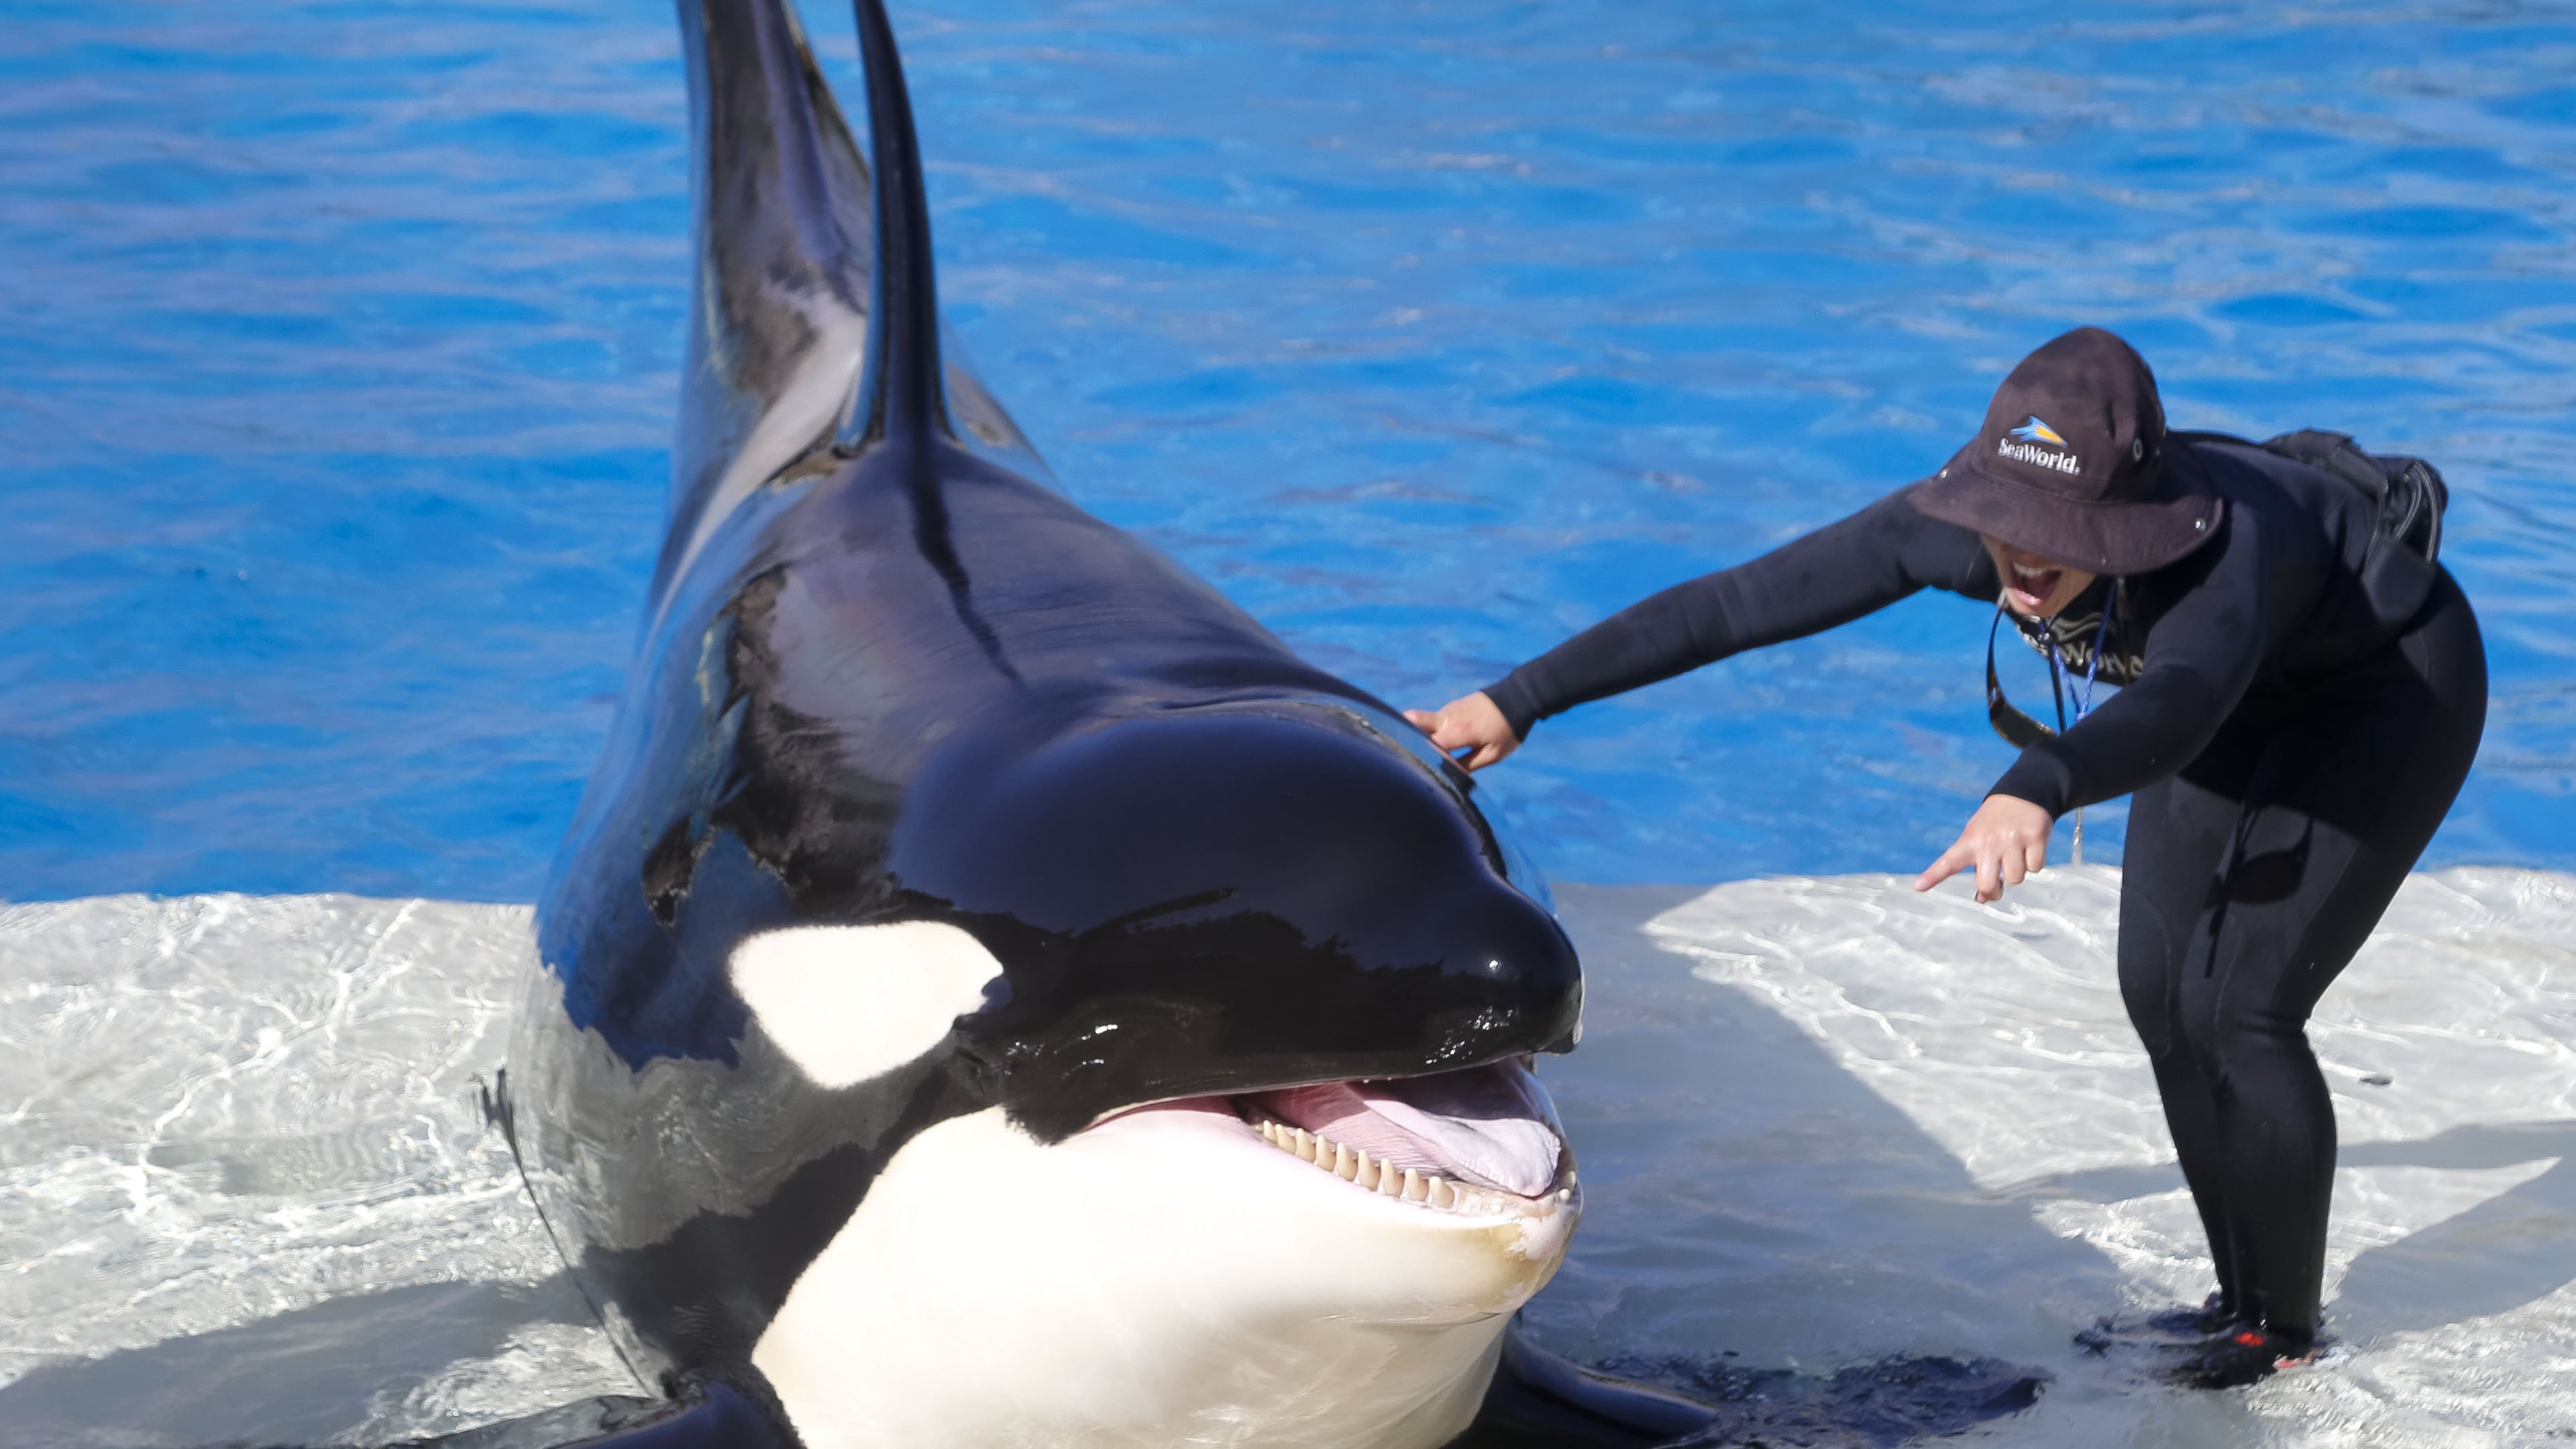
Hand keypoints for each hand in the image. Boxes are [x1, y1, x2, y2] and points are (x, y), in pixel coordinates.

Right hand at [1403, 692, 1520, 769]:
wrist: (1518, 698)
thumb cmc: (1508, 730)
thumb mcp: (1492, 755)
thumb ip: (1466, 765)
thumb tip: (1447, 775)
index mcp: (1457, 731)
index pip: (1428, 746)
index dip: (1421, 758)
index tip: (1419, 770)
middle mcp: (1447, 718)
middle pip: (1412, 721)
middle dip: (1402, 733)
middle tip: (1398, 752)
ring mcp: (1447, 710)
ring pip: (1421, 722)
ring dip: (1415, 734)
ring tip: (1413, 751)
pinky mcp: (1451, 708)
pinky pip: (1433, 721)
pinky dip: (1427, 731)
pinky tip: (1430, 744)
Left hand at [1915, 794, 2054, 903]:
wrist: (2023, 794)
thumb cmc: (1994, 824)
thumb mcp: (1978, 839)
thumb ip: (1977, 867)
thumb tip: (1982, 898)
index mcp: (1970, 841)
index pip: (1948, 862)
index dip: (1932, 876)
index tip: (1918, 887)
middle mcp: (1988, 841)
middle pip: (1986, 884)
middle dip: (1993, 891)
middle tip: (1998, 883)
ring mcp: (2012, 839)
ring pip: (2016, 878)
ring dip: (2018, 872)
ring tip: (2016, 854)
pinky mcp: (2034, 837)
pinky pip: (2035, 867)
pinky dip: (2034, 863)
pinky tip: (2029, 848)